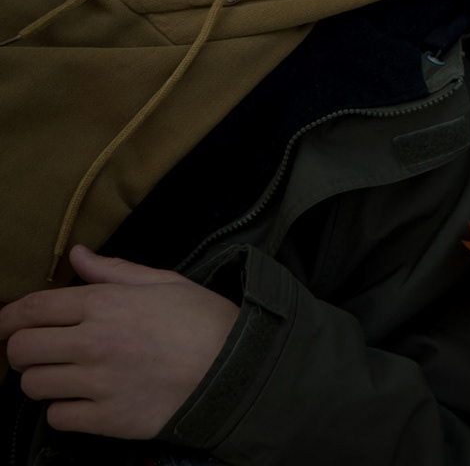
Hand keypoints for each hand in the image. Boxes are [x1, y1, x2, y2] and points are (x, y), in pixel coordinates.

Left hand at [0, 246, 238, 438]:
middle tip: (39, 352)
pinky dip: (64, 410)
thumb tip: (77, 256)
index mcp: (105, 304)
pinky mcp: (108, 418)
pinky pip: (58, 417)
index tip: (3, 325)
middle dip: (22, 350)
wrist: (240, 370)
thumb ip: (114, 271)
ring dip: (43, 380)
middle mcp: (94, 343)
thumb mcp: (165, 283)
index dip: (8, 317)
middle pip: (21, 350)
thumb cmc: (206, 322)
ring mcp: (99, 384)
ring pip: (33, 386)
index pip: (32, 309)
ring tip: (65, 376)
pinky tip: (85, 400)